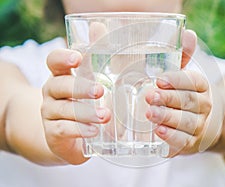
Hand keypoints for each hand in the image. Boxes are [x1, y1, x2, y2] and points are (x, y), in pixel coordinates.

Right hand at [41, 49, 110, 163]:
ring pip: (64, 109)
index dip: (63, 58)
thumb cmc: (88, 102)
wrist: (74, 135)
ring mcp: (50, 112)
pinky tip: (94, 131)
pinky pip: (63, 129)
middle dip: (80, 87)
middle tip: (100, 91)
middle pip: (59, 84)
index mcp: (62, 75)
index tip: (78, 58)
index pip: (54, 61)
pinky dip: (80, 130)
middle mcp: (52, 91)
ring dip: (86, 112)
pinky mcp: (53, 133)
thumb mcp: (99, 79)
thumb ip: (101, 55)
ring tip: (105, 116)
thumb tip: (98, 26)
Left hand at [145, 30, 220, 156]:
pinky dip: (173, 137)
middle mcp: (204, 106)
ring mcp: (199, 125)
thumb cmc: (185, 95)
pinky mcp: (192, 143)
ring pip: (187, 121)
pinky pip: (184, 141)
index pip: (193, 81)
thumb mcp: (183, 76)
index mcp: (201, 86)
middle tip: (150, 96)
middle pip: (188, 101)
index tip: (159, 79)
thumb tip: (187, 33)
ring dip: (168, 117)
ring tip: (150, 113)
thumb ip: (182, 56)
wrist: (203, 122)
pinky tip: (159, 132)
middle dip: (168, 99)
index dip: (177, 80)